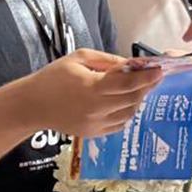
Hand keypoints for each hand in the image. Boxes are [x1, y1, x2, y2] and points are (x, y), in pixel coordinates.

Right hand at [20, 49, 163, 138]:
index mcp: (92, 87)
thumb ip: (107, 61)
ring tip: (138, 89)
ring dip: (137, 101)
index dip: (147, 77)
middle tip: (153, 78)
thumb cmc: (53, 77)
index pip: (128, 82)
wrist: (32, 105)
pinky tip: (125, 103)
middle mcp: (96, 108)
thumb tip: (130, 64)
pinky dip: (126, 114)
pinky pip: (118, 125)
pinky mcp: (93, 133)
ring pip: (128, 114)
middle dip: (146, 87)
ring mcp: (95, 124)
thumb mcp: (78, 58)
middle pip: (132, 99)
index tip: (159, 70)